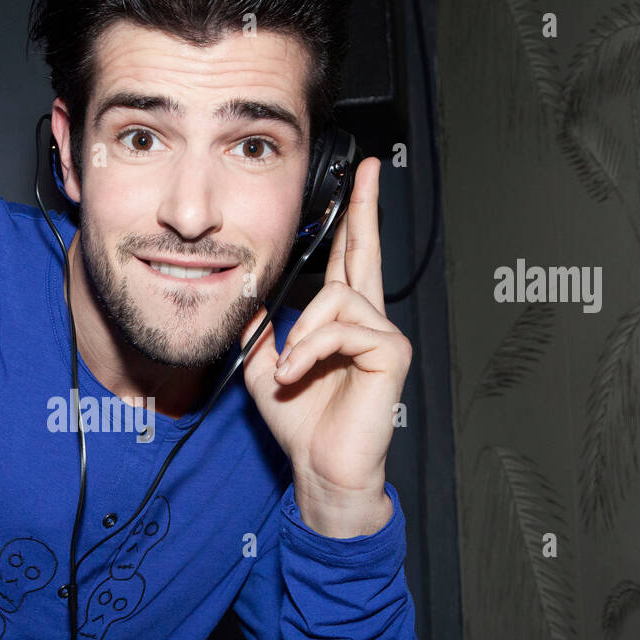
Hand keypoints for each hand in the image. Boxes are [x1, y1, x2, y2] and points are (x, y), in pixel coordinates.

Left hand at [239, 158, 410, 537]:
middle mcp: (366, 322)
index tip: (359, 180)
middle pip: (365, 253)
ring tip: (289, 369)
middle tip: (366, 172)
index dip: (355, 220)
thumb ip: (260, 331)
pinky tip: (296, 373)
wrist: (320, 467)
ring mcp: (382, 336)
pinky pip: (343, 329)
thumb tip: (249, 299)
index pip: (348, 260)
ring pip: (336, 298)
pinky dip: (309, 351)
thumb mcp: (264, 368)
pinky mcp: (390, 353)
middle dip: (365, 209)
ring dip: (302, 335)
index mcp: (341, 322)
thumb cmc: (302, 424)